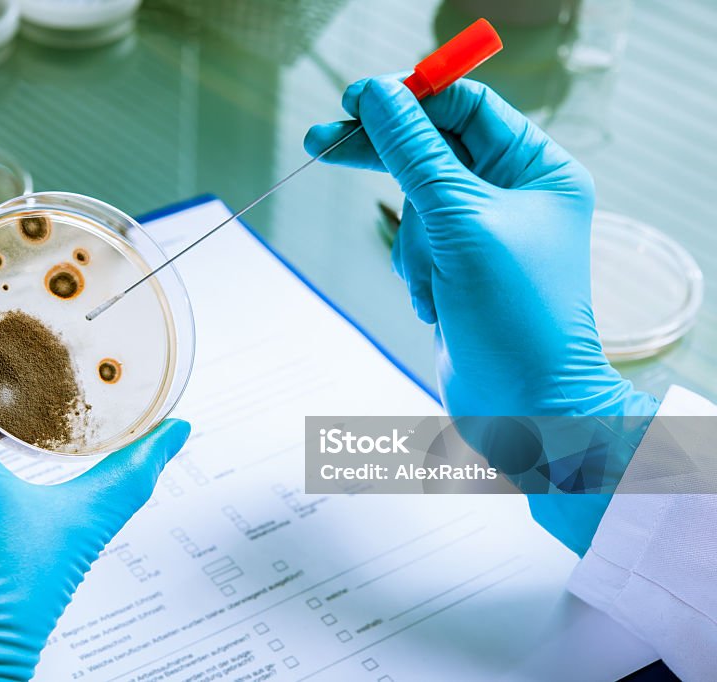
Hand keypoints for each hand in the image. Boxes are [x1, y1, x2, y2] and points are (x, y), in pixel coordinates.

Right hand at [305, 77, 657, 553]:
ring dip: (412, 244)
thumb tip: (377, 96)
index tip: (354, 101)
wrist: (524, 409)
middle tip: (319, 143)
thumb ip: (412, 152)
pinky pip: (413, 247)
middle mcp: (515, 195)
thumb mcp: (459, 220)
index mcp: (539, 169)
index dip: (409, 98)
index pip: (464, 106)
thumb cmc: (516, 317)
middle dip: (381, 156)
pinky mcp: (457, 270)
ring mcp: (483, 235)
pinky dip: (414, 273)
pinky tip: (437, 304)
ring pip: (413, 205)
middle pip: (430, 150)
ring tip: (437, 282)